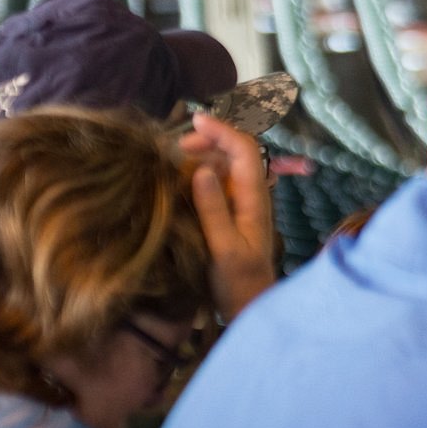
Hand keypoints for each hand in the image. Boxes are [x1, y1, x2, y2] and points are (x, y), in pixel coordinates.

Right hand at [181, 112, 277, 321]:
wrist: (250, 307)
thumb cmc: (238, 282)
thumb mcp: (222, 248)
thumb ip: (213, 209)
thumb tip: (202, 168)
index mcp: (254, 197)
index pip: (245, 149)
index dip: (222, 130)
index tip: (195, 120)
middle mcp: (251, 193)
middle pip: (234, 151)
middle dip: (207, 141)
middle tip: (174, 151)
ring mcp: (242, 202)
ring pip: (224, 164)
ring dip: (201, 156)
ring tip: (172, 164)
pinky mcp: (231, 212)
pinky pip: (217, 182)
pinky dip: (199, 174)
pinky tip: (179, 182)